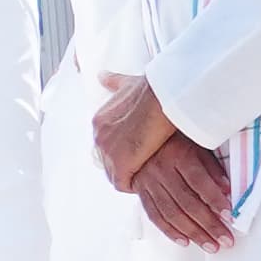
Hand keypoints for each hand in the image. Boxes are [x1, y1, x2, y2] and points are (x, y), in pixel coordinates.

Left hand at [91, 73, 178, 194]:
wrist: (162, 99)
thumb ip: (114, 82)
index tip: (137, 151)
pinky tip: (147, 183)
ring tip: (146, 177)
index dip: (123, 149)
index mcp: (100, 120)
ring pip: (114, 173)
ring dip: (129, 176)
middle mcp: (99, 136)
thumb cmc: (152, 90)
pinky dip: (134, 184)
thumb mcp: (127, 83)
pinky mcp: (120, 164)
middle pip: (108, 159)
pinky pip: (123, 183)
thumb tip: (101, 76)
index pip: (107, 142)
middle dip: (124, 164)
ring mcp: (108, 152)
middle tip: (143, 166)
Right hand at [126, 132, 234, 248]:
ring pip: (171, 212)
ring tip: (210, 245)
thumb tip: (228, 189)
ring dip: (192, 232)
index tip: (229, 215)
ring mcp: (148, 182)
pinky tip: (184, 241)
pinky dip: (169, 230)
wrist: (138, 136)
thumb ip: (212, 168)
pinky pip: (154, 214)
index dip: (214, 199)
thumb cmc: (174, 141)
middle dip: (208, 224)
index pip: (198, 181)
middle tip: (225, 239)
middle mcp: (160, 170)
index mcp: (177, 155)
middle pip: (186, 202)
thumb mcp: (196, 145)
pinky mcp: (140, 191)